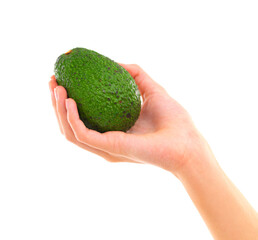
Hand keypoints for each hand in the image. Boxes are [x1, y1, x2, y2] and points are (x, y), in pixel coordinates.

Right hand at [49, 64, 204, 174]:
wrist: (186, 141)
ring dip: (58, 109)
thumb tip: (116, 61)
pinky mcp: (109, 148)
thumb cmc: (173, 119)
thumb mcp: (152, 90)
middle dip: (57, 103)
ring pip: (70, 131)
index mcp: (112, 128)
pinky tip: (71, 100)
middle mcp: (105, 139)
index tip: (62, 79)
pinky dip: (72, 117)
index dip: (68, 100)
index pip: (83, 117)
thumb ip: (135, 75)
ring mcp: (106, 146)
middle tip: (53, 81)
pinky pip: (83, 134)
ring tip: (57, 88)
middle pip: (71, 124)